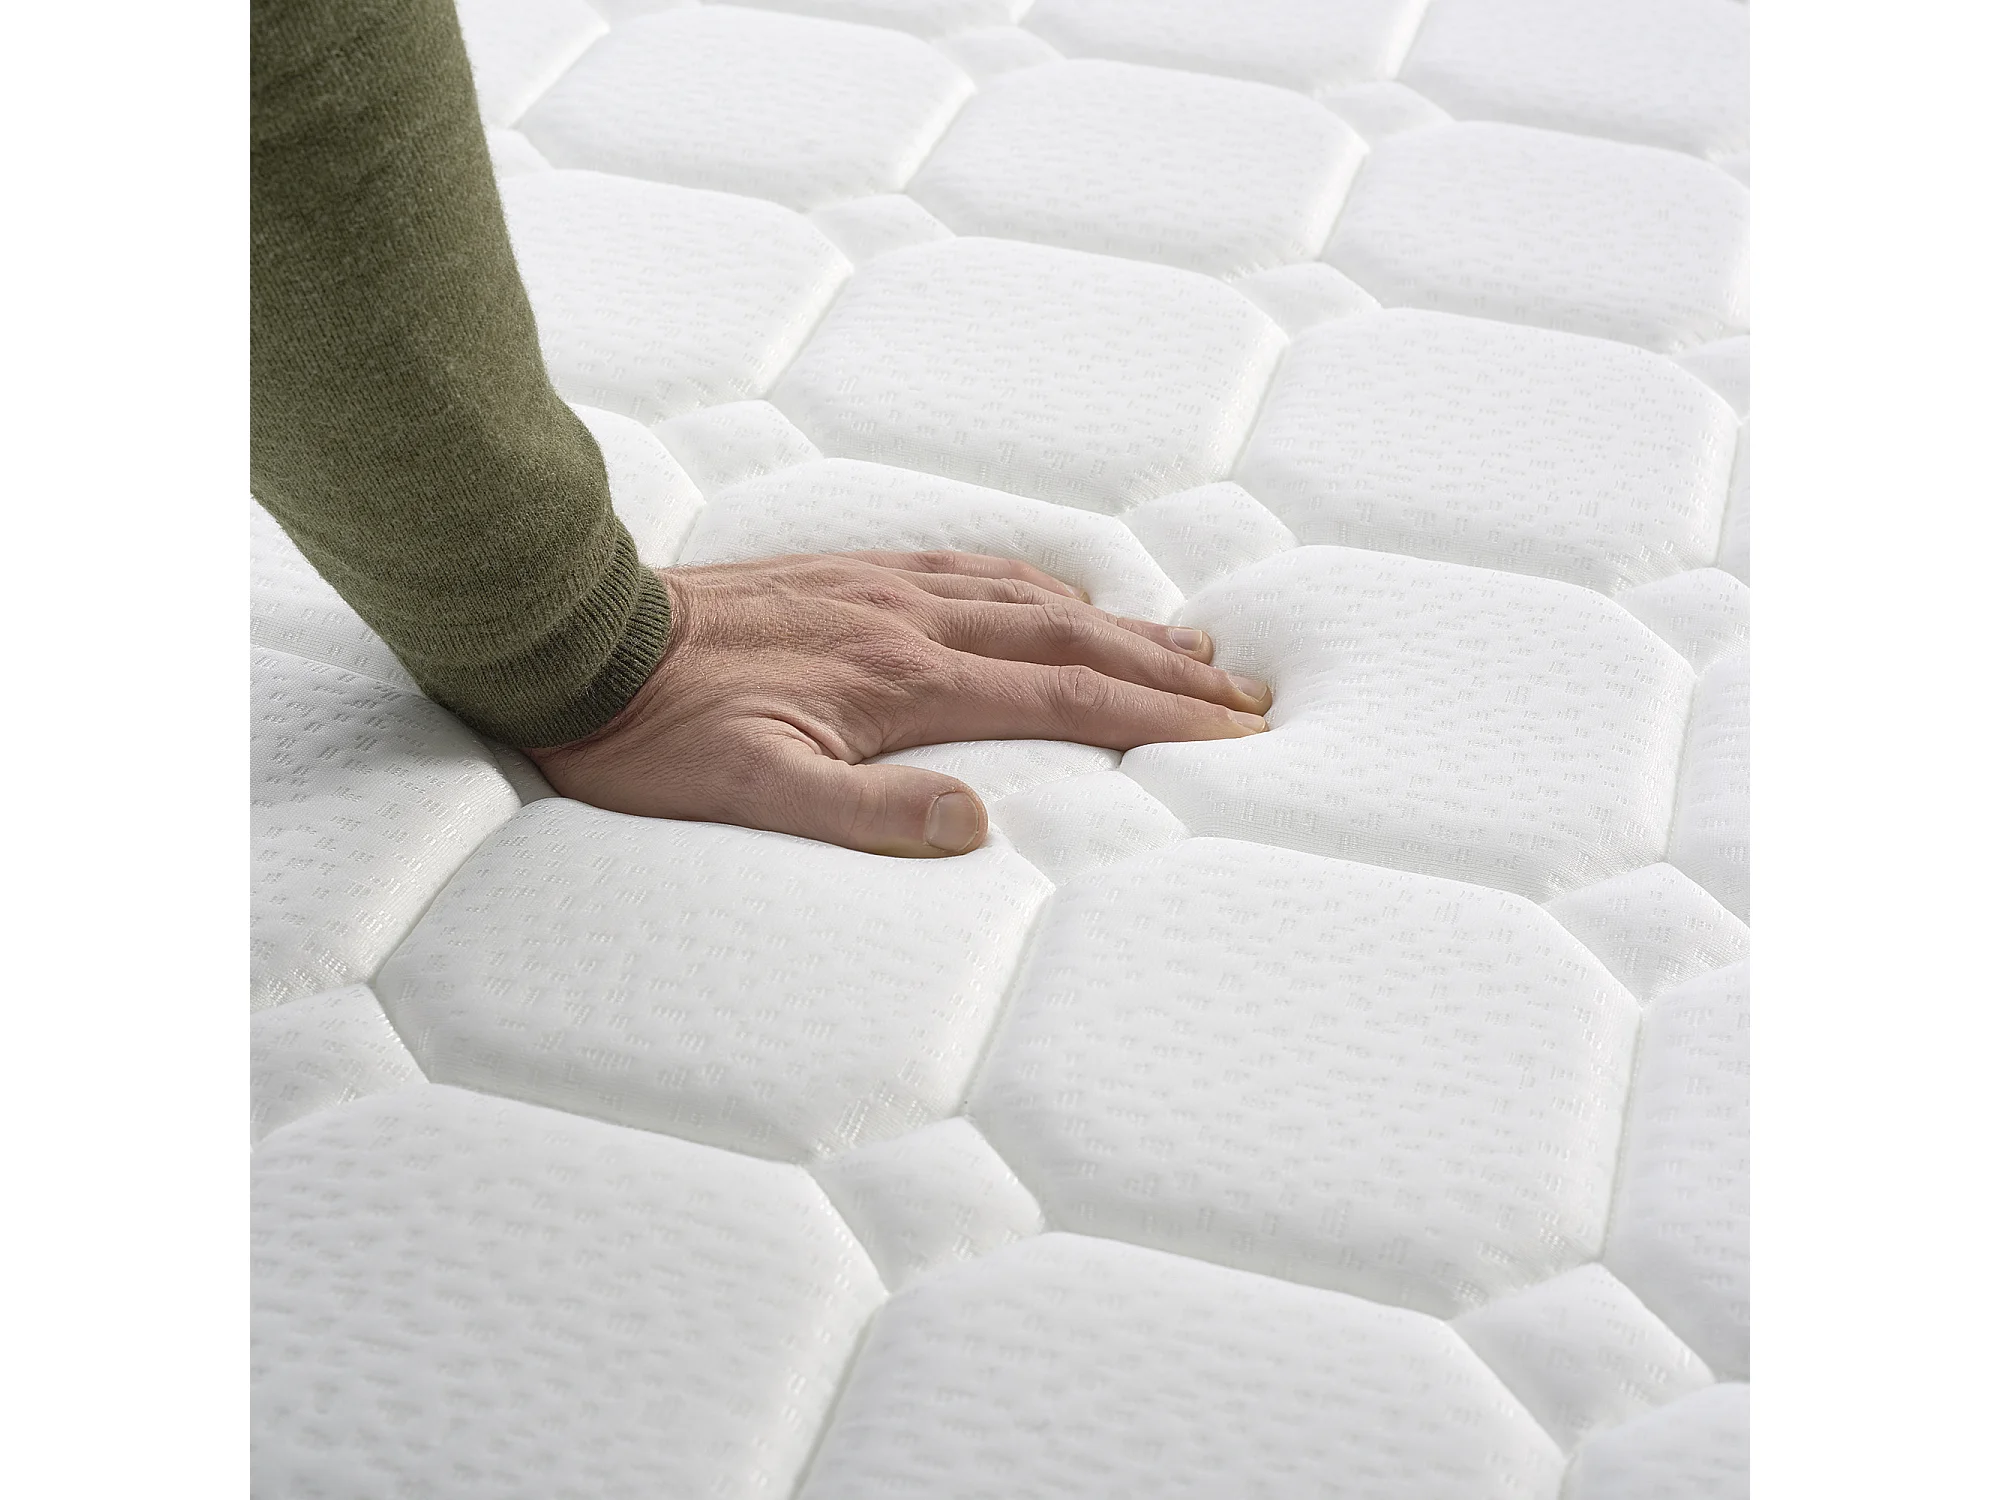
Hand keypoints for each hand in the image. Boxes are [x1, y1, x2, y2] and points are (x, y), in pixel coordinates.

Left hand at [525, 549, 1271, 856]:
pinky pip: (971, 566)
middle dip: (1167, 668)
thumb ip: (863, 810)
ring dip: (1117, 620)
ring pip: (1030, 595)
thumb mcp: (750, 793)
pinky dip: (1038, 583)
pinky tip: (1054, 592)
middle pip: (1070, 638)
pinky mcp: (852, 571)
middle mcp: (909, 618)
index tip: (1232, 735)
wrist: (580, 640)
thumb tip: (973, 825)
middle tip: (1245, 693)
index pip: (1063, 697)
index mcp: (902, 677)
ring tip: (1187, 641)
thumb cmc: (659, 735)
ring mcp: (883, 586)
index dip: (1157, 718)